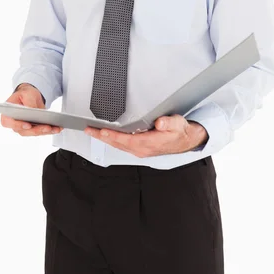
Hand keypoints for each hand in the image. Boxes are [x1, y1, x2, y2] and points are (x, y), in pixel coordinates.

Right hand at [0, 84, 62, 136]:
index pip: (9, 122)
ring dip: (45, 132)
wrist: (30, 96)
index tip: (28, 125)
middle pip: (24, 131)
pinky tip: (57, 128)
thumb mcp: (26, 94)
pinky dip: (49, 130)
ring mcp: (23, 128)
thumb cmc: (25, 94)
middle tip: (47, 127)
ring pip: (33, 133)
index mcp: (7, 114)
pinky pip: (40, 131)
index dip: (18, 125)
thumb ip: (28, 103)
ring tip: (56, 128)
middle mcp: (14, 124)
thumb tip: (33, 111)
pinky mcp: (33, 129)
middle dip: (37, 130)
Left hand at [84, 115, 207, 156]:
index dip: (113, 135)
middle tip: (88, 130)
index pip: (126, 140)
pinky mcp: (139, 148)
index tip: (102, 131)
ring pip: (118, 145)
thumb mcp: (176, 123)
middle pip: (117, 144)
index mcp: (148, 143)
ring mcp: (140, 150)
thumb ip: (167, 122)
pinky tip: (106, 136)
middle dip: (102, 137)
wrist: (185, 140)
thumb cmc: (179, 131)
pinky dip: (112, 140)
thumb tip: (159, 122)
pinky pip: (122, 145)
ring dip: (104, 139)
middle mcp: (142, 149)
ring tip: (92, 132)